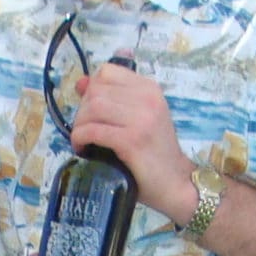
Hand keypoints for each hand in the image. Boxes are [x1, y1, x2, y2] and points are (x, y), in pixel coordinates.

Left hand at [68, 63, 198, 223]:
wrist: (176, 183)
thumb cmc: (154, 153)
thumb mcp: (137, 119)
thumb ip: (112, 99)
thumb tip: (80, 82)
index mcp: (150, 89)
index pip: (106, 72)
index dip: (90, 90)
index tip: (90, 110)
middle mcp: (147, 98)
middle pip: (95, 90)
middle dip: (81, 111)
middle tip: (84, 130)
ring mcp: (141, 119)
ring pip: (92, 108)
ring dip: (79, 125)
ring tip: (83, 140)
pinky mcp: (131, 140)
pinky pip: (93, 130)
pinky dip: (80, 139)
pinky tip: (83, 148)